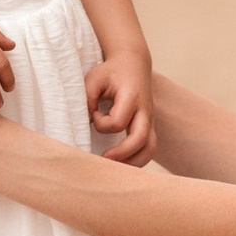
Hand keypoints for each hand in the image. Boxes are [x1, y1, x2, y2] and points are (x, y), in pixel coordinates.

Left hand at [85, 47, 153, 162]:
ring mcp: (150, 121)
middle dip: (122, 154)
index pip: (118, 122)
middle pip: (141, 139)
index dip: (101, 122)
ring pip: (150, 149)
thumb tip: (85, 124)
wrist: (133, 64)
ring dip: (133, 163)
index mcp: (132, 97)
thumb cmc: (110, 72)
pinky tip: (120, 165)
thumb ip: (87, 99)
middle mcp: (145, 111)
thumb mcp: (94, 78)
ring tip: (113, 170)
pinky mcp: (149, 128)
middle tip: (103, 160)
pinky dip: (136, 161)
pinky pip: (148, 150)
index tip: (94, 113)